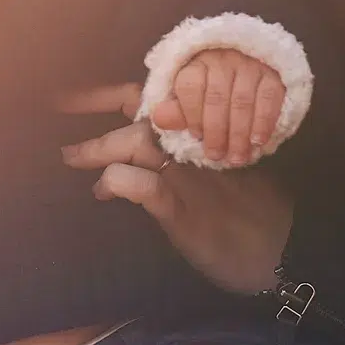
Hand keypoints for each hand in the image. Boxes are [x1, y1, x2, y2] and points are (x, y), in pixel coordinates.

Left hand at [60, 88, 294, 292]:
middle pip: (138, 116)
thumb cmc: (249, 212)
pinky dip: (120, 182)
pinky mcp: (184, 211)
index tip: (65, 96)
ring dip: (98, 148)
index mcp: (198, 135)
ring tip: (71, 158)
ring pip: (138, 142)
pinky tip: (104, 189)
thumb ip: (181, 157)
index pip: (150, 99)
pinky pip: (146, 186)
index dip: (105, 94)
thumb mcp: (216, 175)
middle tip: (59, 126)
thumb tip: (133, 158)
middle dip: (93, 116)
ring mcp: (188, 176)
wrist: (285, 250)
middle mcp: (192, 147)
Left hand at [151, 48, 285, 166]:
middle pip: (217, 98)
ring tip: (237, 157)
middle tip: (217, 156)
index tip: (196, 137)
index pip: (190, 86)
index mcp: (197, 63)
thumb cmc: (215, 86)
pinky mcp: (273, 73)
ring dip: (239, 134)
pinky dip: (263, 123)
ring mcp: (250, 64)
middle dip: (216, 132)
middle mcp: (223, 59)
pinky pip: (269, 98)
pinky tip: (258, 142)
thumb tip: (159, 119)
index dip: (191, 115)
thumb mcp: (191, 94)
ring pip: (242, 101)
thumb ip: (176, 109)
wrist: (252, 62)